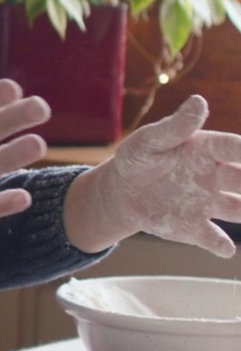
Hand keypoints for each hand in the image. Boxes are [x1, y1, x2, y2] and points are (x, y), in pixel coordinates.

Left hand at [81, 95, 240, 257]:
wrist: (122, 192)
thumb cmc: (139, 159)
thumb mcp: (149, 141)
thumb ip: (174, 127)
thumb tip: (199, 101)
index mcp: (207, 152)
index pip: (234, 149)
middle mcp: (216, 178)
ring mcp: (208, 204)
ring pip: (240, 210)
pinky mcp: (194, 227)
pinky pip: (213, 239)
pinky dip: (221, 246)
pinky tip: (225, 249)